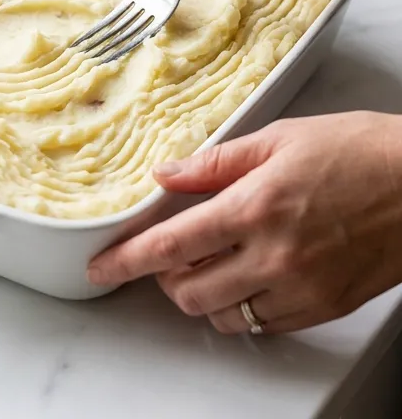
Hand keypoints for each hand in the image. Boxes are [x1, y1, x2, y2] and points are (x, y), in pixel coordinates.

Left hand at [87, 112, 401, 333]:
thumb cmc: (362, 153)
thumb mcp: (281, 139)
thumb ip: (215, 163)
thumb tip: (165, 175)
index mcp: (253, 208)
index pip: (168, 246)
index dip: (124, 261)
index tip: (100, 267)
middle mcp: (273, 255)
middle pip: (187, 292)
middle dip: (166, 277)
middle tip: (173, 255)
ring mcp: (301, 287)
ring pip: (223, 316)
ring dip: (205, 296)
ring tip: (215, 265)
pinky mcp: (325, 306)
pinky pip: (264, 324)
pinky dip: (246, 307)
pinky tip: (252, 277)